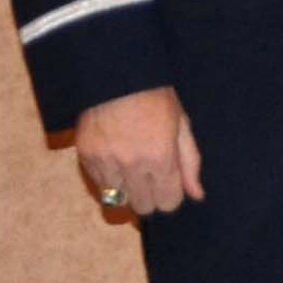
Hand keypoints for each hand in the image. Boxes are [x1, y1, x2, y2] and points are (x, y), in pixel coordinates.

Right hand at [75, 86, 203, 216]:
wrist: (116, 75)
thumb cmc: (156, 96)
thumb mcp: (181, 124)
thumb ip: (190, 162)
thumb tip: (197, 195)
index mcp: (161, 156)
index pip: (168, 202)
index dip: (172, 194)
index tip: (170, 182)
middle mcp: (132, 165)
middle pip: (143, 207)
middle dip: (151, 195)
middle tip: (151, 175)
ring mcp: (106, 163)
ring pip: (118, 201)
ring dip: (128, 189)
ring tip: (132, 165)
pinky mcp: (85, 159)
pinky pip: (99, 187)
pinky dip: (109, 180)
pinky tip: (116, 160)